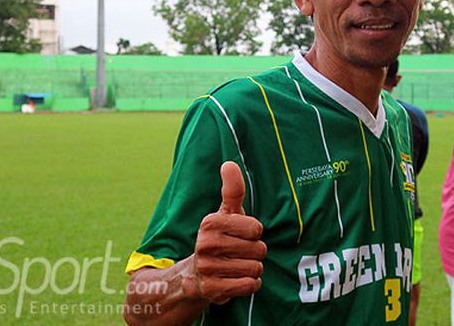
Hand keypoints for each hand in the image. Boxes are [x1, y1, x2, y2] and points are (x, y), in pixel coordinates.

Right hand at [192, 161, 265, 303]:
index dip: (254, 233)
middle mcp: (205, 244)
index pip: (256, 229)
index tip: (240, 235)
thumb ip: (232, 189)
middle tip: (239, 253)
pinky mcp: (212, 289)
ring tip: (237, 266)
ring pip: (256, 269)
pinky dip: (250, 284)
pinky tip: (238, 280)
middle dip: (255, 253)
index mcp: (210, 223)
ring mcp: (207, 268)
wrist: (194, 276)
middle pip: (259, 249)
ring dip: (253, 270)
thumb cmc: (219, 238)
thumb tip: (229, 163)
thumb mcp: (225, 213)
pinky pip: (249, 286)